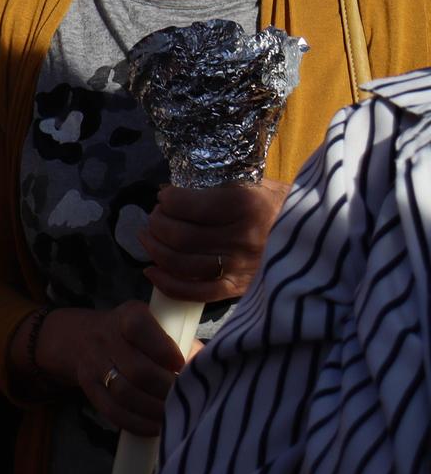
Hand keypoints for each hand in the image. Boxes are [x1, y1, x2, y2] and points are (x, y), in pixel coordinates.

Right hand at [36, 304, 186, 436]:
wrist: (85, 339)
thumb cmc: (139, 337)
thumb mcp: (158, 327)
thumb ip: (184, 344)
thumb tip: (209, 370)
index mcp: (128, 316)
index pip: (140, 328)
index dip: (164, 350)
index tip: (182, 366)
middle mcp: (106, 337)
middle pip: (137, 370)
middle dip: (166, 389)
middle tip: (186, 399)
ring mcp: (93, 363)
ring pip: (124, 393)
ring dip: (154, 410)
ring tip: (174, 416)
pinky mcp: (88, 387)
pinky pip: (112, 410)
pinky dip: (137, 423)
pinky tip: (155, 426)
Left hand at [142, 179, 290, 303]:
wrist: (324, 236)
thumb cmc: (284, 204)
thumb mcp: (257, 182)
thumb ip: (218, 186)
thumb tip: (172, 193)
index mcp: (246, 206)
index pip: (186, 205)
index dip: (168, 200)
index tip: (165, 196)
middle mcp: (242, 239)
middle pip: (178, 235)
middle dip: (157, 223)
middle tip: (155, 216)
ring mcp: (241, 267)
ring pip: (180, 262)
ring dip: (155, 249)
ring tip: (149, 236)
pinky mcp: (240, 288)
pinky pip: (195, 291)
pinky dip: (167, 283)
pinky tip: (152, 270)